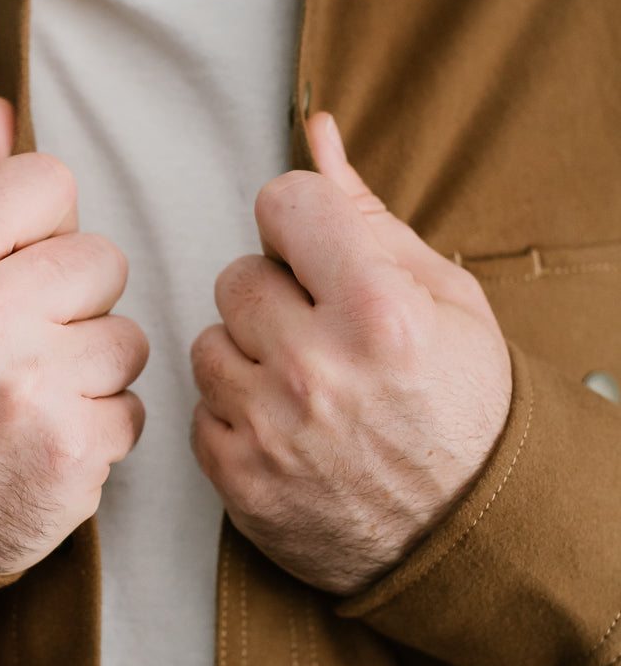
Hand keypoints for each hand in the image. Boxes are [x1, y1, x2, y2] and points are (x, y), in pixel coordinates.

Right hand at [0, 97, 147, 573]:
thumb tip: (2, 109)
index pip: (50, 181)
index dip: (42, 227)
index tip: (15, 270)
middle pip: (102, 259)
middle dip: (73, 302)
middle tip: (20, 347)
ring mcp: (30, 389)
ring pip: (126, 338)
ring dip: (91, 370)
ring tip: (29, 399)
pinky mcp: (70, 455)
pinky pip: (131, 412)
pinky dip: (97, 432)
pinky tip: (42, 445)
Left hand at [190, 111, 511, 594]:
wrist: (465, 533)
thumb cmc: (460, 404)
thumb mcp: (445, 298)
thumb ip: (367, 213)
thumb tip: (313, 133)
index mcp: (378, 311)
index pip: (282, 203)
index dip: (301, 226)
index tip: (320, 257)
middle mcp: (317, 369)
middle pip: (237, 275)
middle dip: (276, 295)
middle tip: (322, 334)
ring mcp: (271, 430)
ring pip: (208, 342)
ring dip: (248, 356)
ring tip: (304, 386)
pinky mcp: (240, 482)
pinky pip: (199, 411)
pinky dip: (235, 416)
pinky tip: (286, 429)